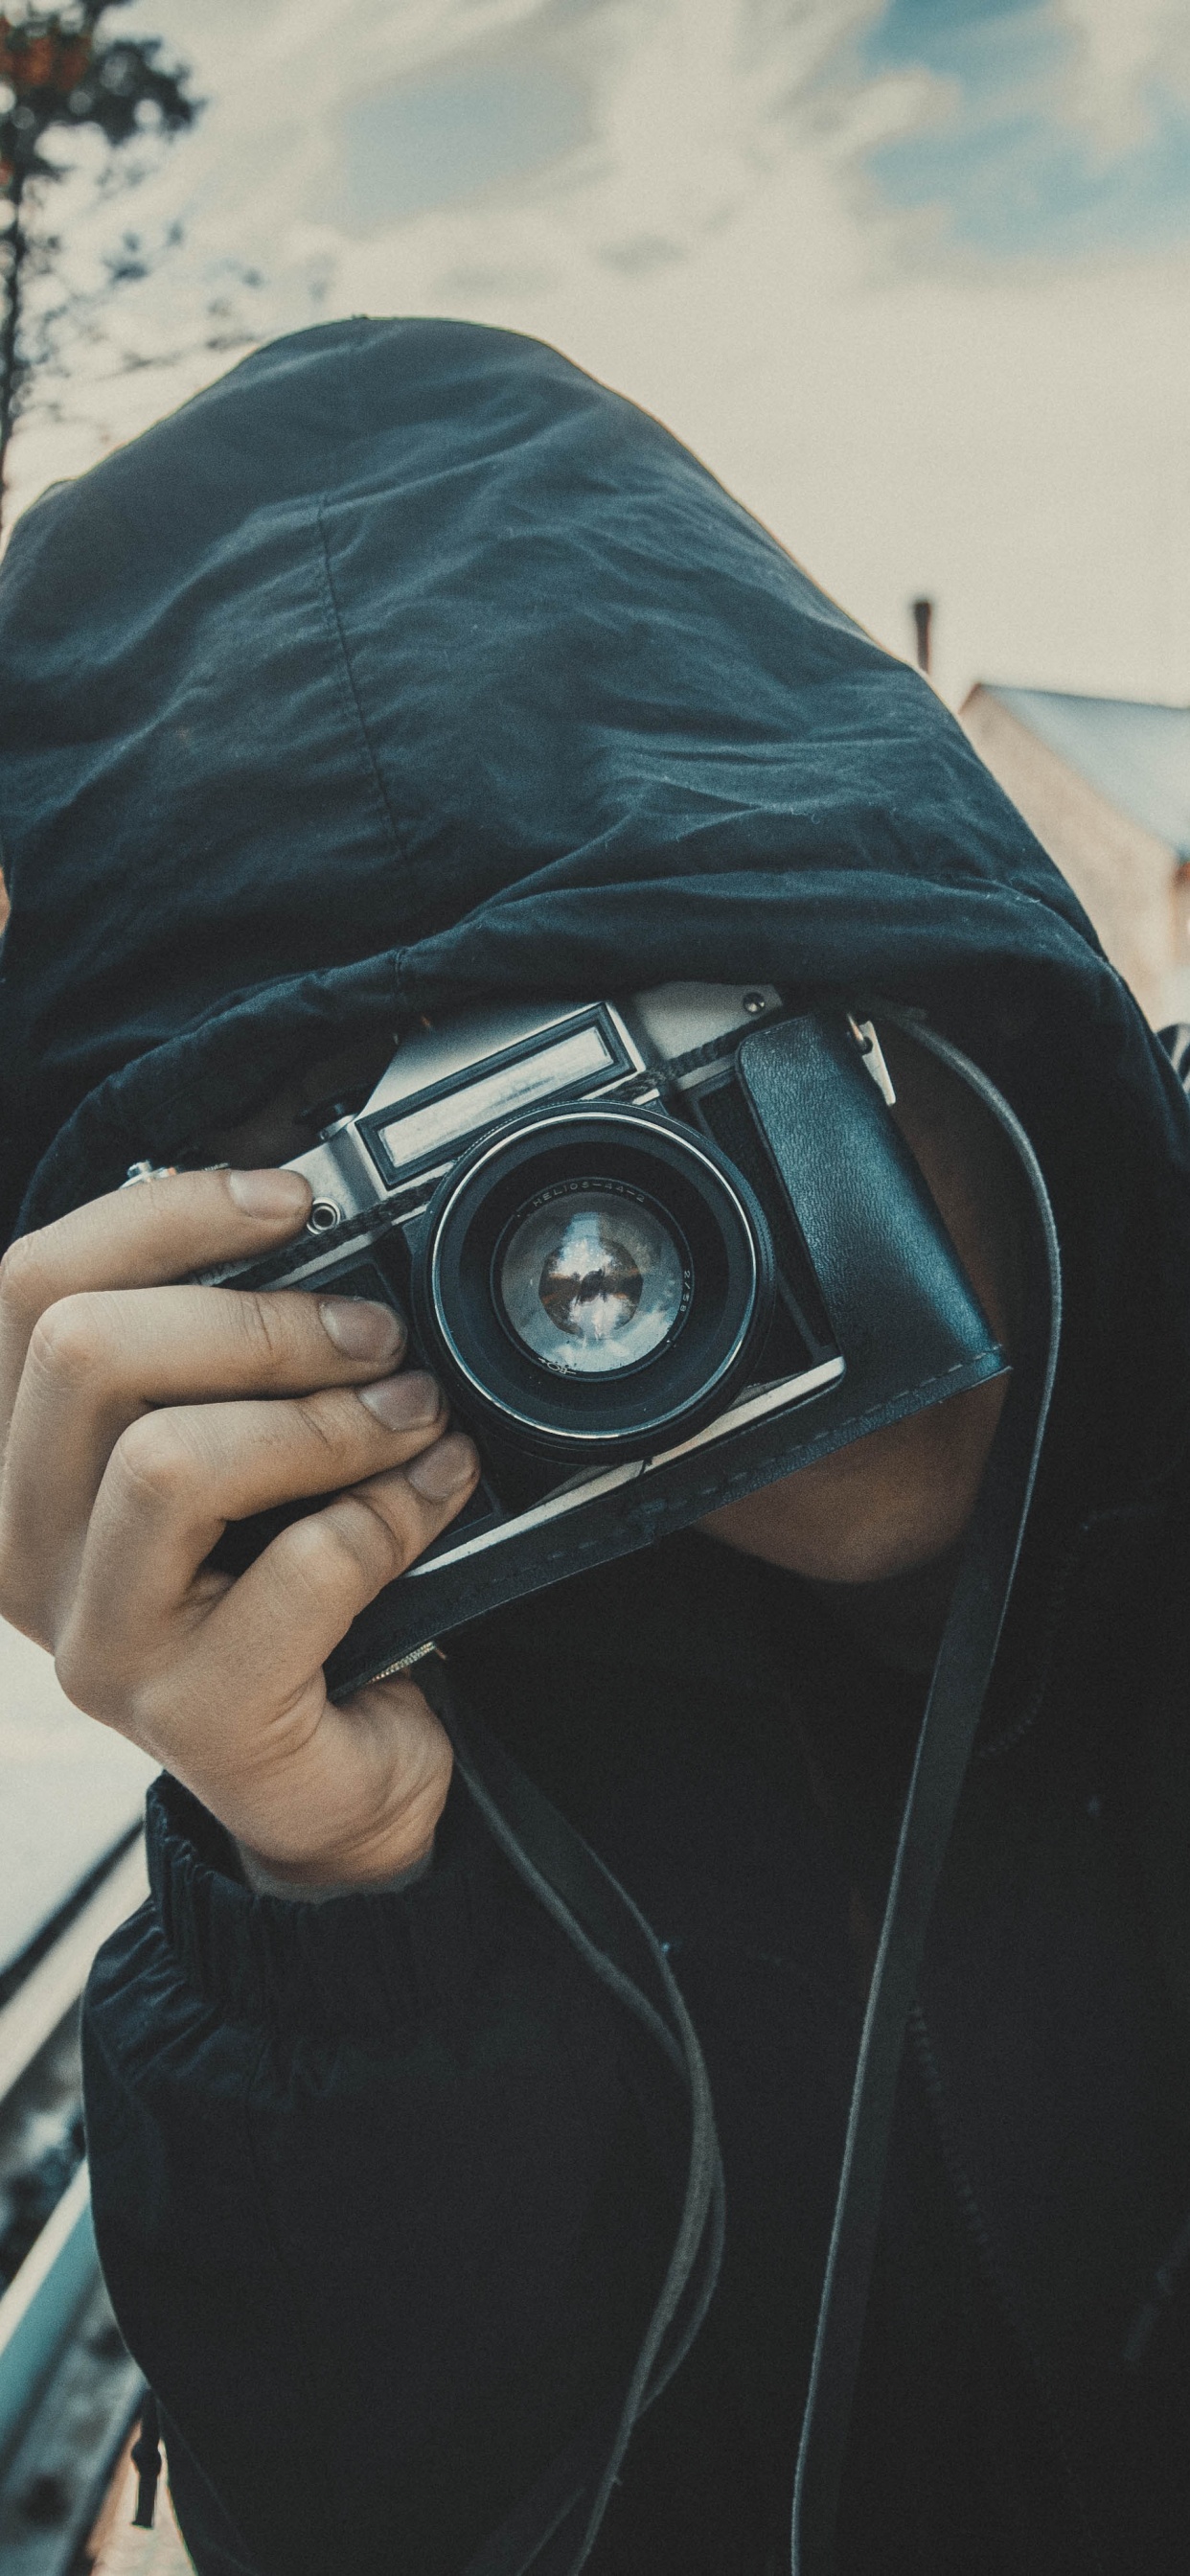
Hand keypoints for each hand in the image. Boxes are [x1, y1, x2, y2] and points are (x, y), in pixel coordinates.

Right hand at [0, 1168, 479, 1887]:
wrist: (336, 1777)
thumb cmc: (288, 1590)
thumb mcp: (241, 1455)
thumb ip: (234, 1360)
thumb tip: (318, 1228)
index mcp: (21, 1459)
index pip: (33, 1287)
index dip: (164, 1215)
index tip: (294, 1199)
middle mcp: (23, 1548)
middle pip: (85, 1355)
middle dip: (258, 1322)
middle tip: (377, 1335)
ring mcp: (97, 1643)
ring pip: (168, 1462)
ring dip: (323, 1419)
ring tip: (414, 1414)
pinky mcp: (191, 1718)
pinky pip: (297, 1569)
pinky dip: (388, 1513)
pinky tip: (435, 1495)